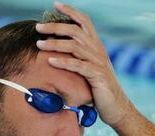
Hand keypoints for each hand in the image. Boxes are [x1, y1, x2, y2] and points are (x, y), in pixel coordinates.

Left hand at [35, 2, 131, 126]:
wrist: (116, 107)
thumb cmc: (98, 88)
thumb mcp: (89, 68)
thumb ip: (78, 56)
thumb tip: (59, 49)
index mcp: (96, 45)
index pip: (84, 21)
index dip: (71, 11)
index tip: (55, 4)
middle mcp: (98, 50)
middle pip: (76, 30)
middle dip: (55, 26)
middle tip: (38, 27)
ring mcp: (98, 62)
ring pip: (75, 46)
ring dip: (55, 44)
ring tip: (39, 44)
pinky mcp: (97, 76)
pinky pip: (78, 66)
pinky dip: (63, 62)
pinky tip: (50, 61)